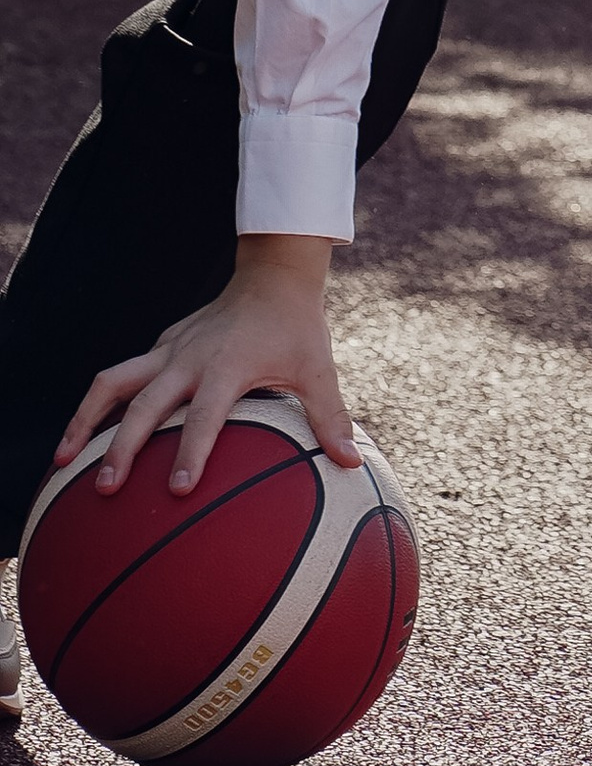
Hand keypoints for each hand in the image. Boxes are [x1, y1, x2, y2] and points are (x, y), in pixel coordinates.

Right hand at [57, 236, 356, 499]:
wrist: (274, 274)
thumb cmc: (297, 327)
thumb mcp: (318, 370)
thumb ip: (330, 418)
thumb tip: (353, 463)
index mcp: (226, 367)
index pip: (204, 416)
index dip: (192, 453)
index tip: (178, 491)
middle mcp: (188, 358)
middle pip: (144, 406)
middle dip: (122, 448)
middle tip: (105, 488)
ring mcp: (168, 349)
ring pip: (112, 382)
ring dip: (86, 420)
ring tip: (64, 461)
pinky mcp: (160, 345)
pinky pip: (121, 374)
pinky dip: (100, 403)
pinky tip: (86, 434)